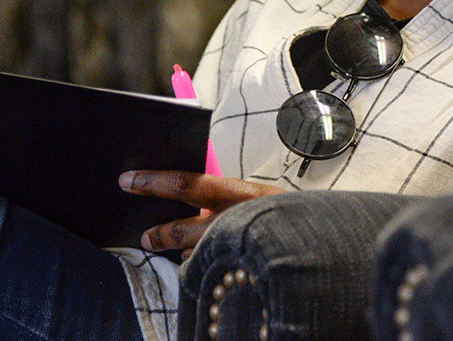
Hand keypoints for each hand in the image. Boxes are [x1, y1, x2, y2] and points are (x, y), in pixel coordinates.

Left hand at [119, 170, 282, 257]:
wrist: (325, 241)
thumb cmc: (291, 213)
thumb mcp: (257, 195)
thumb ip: (225, 197)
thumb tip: (192, 201)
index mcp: (238, 194)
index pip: (185, 184)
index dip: (153, 182)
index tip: (127, 180)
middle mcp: (234, 222)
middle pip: (181, 231)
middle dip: (159, 234)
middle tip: (144, 236)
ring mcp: (235, 249)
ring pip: (196, 254)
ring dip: (189, 252)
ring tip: (188, 250)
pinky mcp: (237, 273)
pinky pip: (212, 268)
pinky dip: (209, 263)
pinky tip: (215, 260)